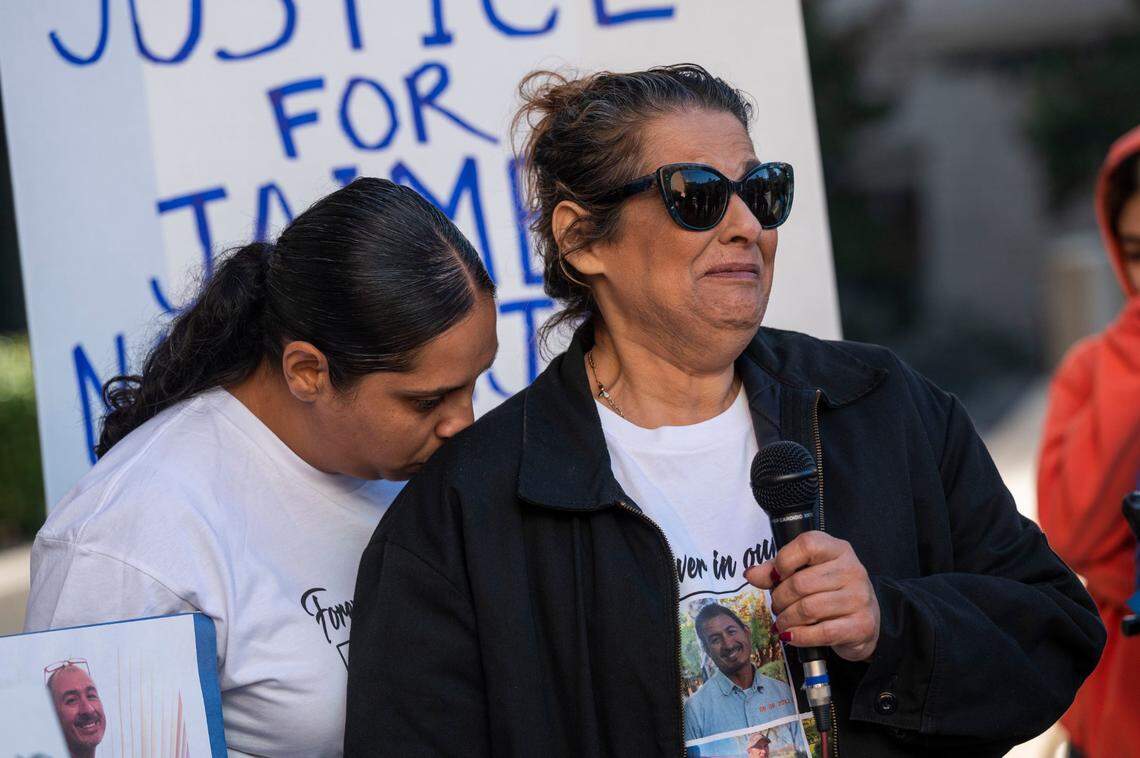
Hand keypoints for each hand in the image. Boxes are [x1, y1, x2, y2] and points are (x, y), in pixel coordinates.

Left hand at [744, 531, 879, 661]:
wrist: (864, 621)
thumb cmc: (831, 592)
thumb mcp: (807, 572)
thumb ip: (778, 570)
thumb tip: (751, 574)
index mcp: (838, 549)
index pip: (807, 545)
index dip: (783, 561)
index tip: (775, 577)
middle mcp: (852, 570)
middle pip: (801, 583)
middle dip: (780, 599)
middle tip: (777, 607)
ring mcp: (859, 597)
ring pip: (808, 609)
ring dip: (786, 620)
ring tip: (783, 622)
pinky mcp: (861, 625)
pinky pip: (821, 632)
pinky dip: (799, 636)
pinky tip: (792, 636)